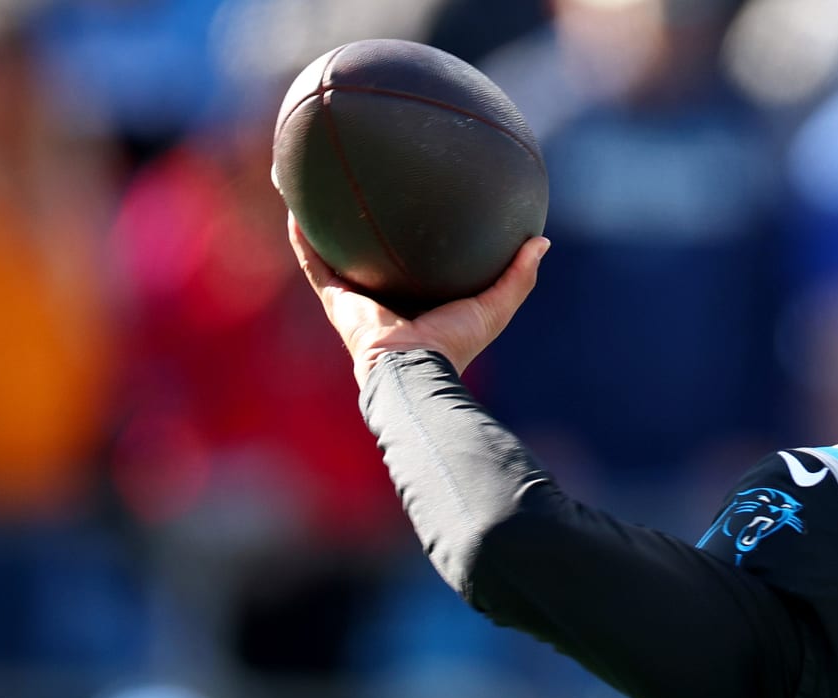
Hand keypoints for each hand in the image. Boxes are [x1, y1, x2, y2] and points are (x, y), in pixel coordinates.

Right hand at [288, 214, 548, 385]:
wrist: (413, 369)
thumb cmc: (454, 344)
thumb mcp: (494, 308)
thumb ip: (518, 277)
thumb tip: (542, 241)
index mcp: (420, 300)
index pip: (417, 265)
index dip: (417, 241)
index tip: (419, 208)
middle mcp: (385, 298)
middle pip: (373, 256)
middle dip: (366, 229)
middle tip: (368, 191)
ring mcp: (357, 299)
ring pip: (336, 255)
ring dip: (324, 226)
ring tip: (319, 188)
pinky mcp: (336, 299)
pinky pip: (314, 262)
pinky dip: (301, 239)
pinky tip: (295, 208)